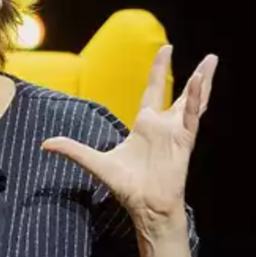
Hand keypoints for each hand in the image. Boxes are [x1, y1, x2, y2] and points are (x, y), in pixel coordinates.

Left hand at [42, 45, 217, 228]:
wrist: (145, 206)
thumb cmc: (126, 186)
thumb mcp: (95, 162)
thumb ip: (73, 149)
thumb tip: (44, 143)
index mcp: (146, 125)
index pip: (154, 90)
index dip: (159, 71)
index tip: (165, 50)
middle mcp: (164, 126)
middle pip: (181, 93)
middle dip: (195, 74)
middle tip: (209, 56)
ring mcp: (176, 133)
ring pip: (194, 101)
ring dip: (202, 82)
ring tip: (210, 61)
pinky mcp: (184, 142)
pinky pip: (191, 116)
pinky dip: (195, 99)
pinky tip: (199, 82)